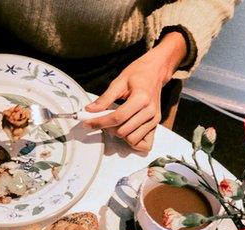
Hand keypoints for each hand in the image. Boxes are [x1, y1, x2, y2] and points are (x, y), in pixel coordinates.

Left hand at [84, 33, 186, 151]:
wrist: (156, 71)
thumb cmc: (138, 74)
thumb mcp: (119, 81)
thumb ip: (105, 98)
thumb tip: (90, 110)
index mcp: (141, 98)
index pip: (117, 118)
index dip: (99, 122)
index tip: (88, 123)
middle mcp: (150, 111)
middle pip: (123, 131)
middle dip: (109, 128)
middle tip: (104, 120)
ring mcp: (154, 119)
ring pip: (131, 139)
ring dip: (120, 134)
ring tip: (117, 123)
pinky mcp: (156, 124)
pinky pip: (143, 144)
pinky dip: (133, 141)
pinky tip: (128, 130)